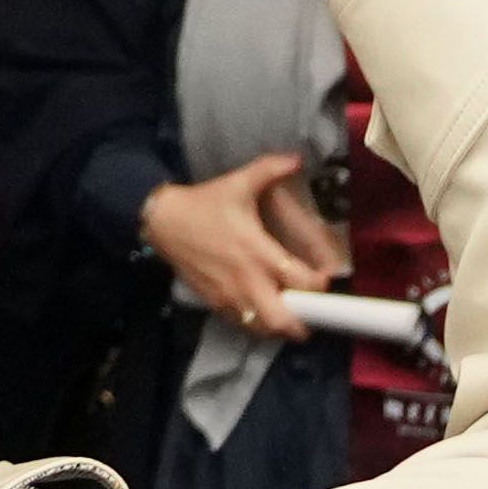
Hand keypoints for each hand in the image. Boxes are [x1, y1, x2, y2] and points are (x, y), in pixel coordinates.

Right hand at [142, 155, 345, 336]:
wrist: (163, 222)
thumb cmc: (205, 204)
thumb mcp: (238, 182)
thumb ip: (270, 169)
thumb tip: (296, 158)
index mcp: (259, 252)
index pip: (302, 282)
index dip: (320, 284)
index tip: (324, 276)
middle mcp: (248, 281)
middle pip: (284, 321)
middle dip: (304, 321)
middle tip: (312, 308)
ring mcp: (231, 297)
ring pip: (264, 330)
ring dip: (282, 325)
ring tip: (290, 311)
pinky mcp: (216, 304)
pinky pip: (244, 326)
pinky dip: (259, 324)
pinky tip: (264, 308)